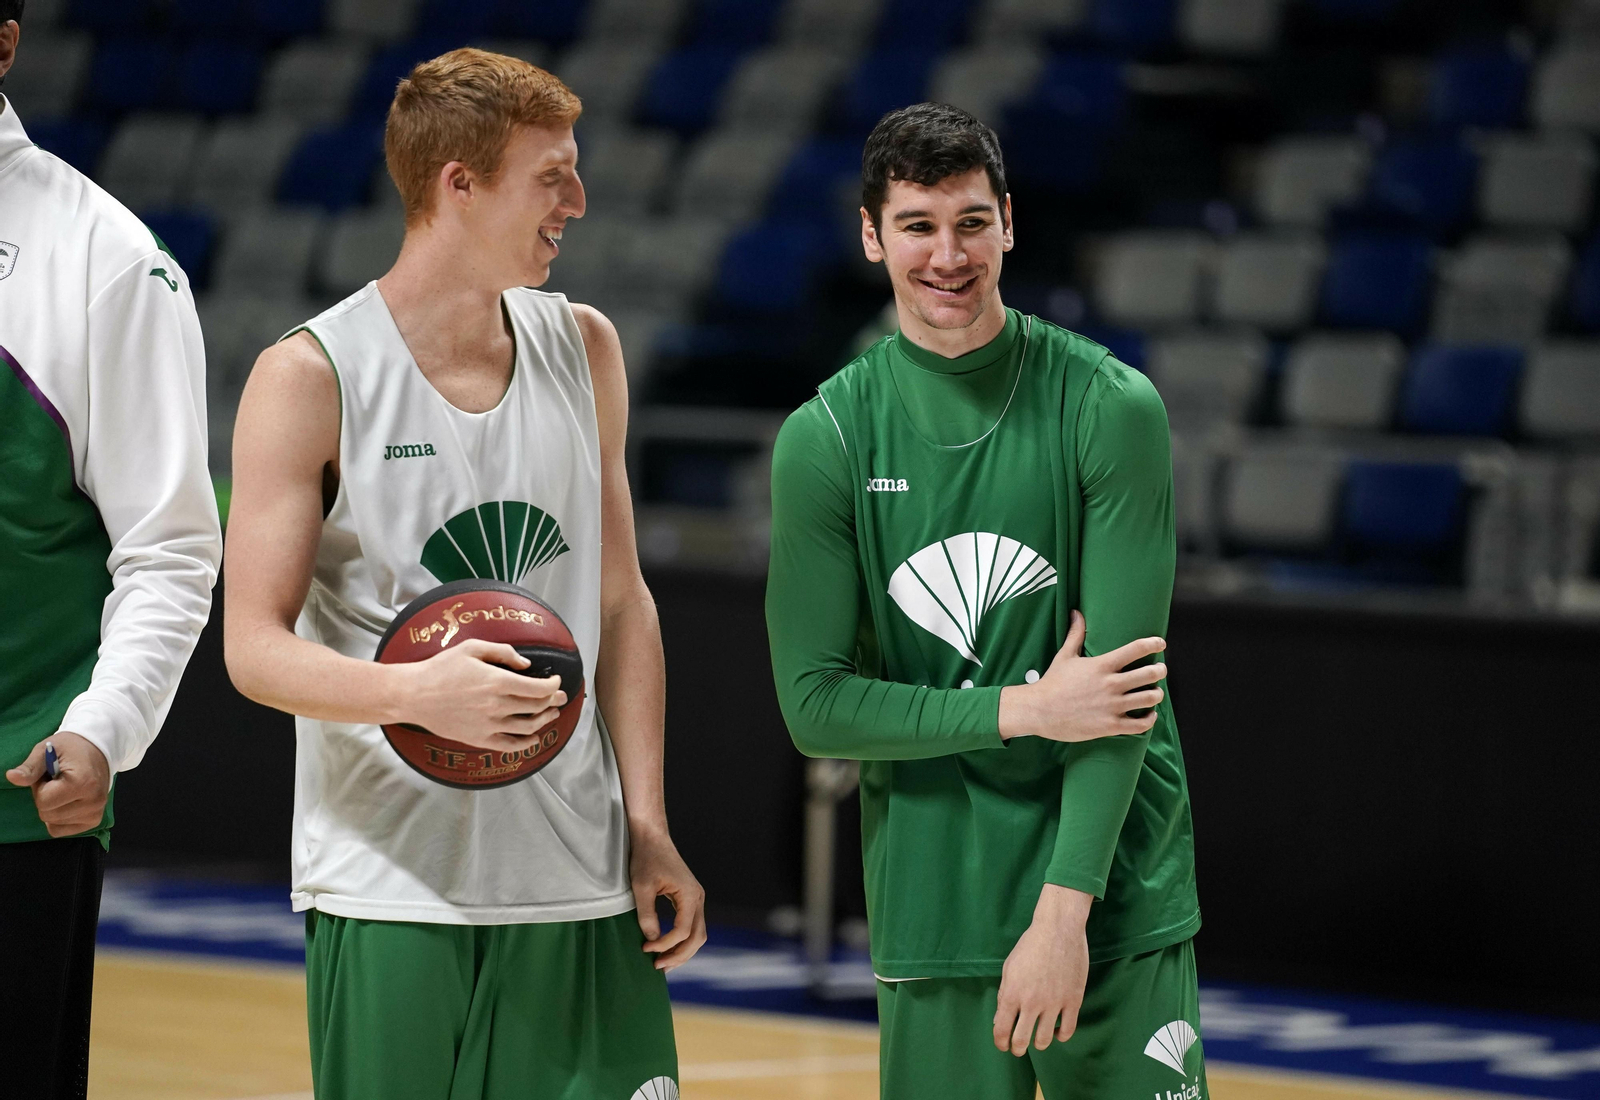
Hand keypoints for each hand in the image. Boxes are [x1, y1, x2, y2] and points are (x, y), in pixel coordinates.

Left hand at [5, 731, 112, 837]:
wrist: (98, 751)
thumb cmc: (70, 749)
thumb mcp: (46, 751)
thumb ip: (30, 767)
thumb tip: (12, 777)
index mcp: (83, 783)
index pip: (44, 802)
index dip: (41, 788)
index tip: (51, 775)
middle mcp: (93, 801)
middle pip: (47, 814)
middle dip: (46, 799)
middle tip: (56, 782)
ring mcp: (95, 813)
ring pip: (53, 823)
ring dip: (53, 808)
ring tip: (64, 789)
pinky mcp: (94, 821)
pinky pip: (61, 830)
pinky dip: (58, 819)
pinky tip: (67, 803)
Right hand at [391, 639, 566, 750]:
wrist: (414, 695)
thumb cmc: (441, 669)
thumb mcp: (472, 648)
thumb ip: (503, 652)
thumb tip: (526, 665)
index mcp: (498, 681)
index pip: (539, 688)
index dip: (553, 685)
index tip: (555, 681)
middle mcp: (497, 705)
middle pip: (537, 707)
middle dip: (553, 701)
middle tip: (560, 697)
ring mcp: (489, 725)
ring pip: (529, 727)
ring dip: (545, 720)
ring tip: (551, 713)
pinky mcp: (479, 739)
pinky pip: (510, 745)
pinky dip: (526, 743)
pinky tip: (533, 738)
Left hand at [629, 826, 706, 970]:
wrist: (652, 838)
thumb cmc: (646, 858)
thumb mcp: (641, 887)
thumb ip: (647, 915)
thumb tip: (652, 939)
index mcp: (690, 894)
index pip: (683, 930)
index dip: (665, 944)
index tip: (646, 948)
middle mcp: (698, 898)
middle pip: (697, 937)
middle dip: (679, 955)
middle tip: (658, 967)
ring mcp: (696, 898)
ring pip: (698, 934)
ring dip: (682, 950)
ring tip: (663, 963)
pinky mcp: (689, 899)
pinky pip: (691, 925)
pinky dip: (682, 940)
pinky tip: (667, 948)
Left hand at [993, 884, 1092, 1055]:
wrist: (1058, 930)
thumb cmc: (1030, 946)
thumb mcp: (1009, 969)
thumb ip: (1003, 996)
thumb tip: (999, 1020)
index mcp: (1011, 994)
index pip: (1001, 1030)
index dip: (1000, 1043)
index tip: (1003, 1045)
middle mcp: (1031, 1003)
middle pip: (1022, 1041)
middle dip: (1017, 1048)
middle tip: (1018, 1048)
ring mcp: (1054, 1003)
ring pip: (1044, 1040)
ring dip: (1038, 1043)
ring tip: (1037, 1039)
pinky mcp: (1073, 1000)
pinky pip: (1067, 1030)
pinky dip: (1060, 1036)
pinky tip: (1056, 1031)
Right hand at [999, 610, 1165, 742]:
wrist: (1039, 711)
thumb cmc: (1052, 683)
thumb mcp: (1065, 656)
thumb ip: (1076, 634)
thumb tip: (1076, 613)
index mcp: (1102, 665)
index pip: (1136, 649)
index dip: (1153, 644)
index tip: (1161, 643)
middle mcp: (1111, 684)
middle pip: (1150, 674)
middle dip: (1160, 671)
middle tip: (1160, 670)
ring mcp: (1112, 706)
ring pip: (1150, 698)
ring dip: (1157, 694)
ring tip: (1155, 692)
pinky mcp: (1111, 725)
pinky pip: (1141, 724)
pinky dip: (1150, 719)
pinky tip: (1149, 714)